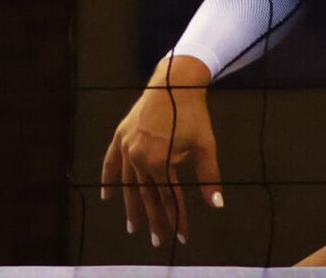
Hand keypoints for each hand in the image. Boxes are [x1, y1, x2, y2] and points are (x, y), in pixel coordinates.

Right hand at [99, 55, 222, 247]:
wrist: (174, 83)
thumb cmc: (193, 114)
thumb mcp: (205, 146)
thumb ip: (209, 177)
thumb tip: (218, 204)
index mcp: (160, 162)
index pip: (169, 199)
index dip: (177, 219)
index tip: (181, 237)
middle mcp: (139, 158)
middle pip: (148, 196)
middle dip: (154, 220)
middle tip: (155, 241)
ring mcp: (127, 147)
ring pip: (129, 185)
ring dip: (131, 207)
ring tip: (133, 227)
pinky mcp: (121, 136)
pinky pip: (111, 163)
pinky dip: (109, 180)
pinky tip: (107, 197)